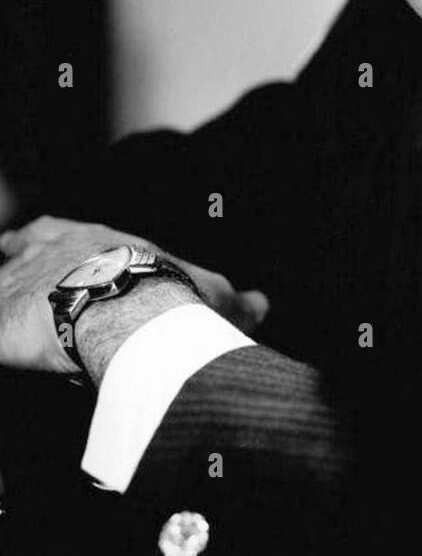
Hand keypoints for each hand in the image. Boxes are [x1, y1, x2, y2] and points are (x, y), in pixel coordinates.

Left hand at [0, 215, 269, 374]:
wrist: (133, 313)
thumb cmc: (173, 297)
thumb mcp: (209, 292)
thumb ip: (234, 300)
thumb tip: (262, 304)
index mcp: (95, 240)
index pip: (58, 231)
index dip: (44, 236)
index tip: (28, 237)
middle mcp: (53, 254)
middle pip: (20, 250)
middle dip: (14, 256)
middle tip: (7, 254)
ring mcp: (22, 286)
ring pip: (1, 284)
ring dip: (2, 293)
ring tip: (5, 308)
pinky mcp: (1, 324)